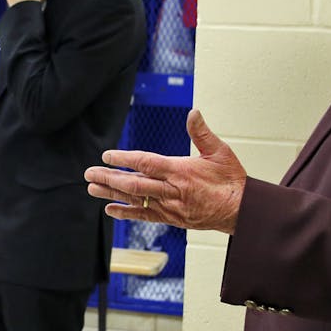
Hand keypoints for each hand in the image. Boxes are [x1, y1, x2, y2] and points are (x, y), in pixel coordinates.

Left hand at [84, 110, 245, 234]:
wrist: (241, 211)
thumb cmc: (231, 179)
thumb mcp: (220, 151)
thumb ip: (202, 133)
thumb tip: (194, 112)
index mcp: (181, 171)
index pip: (146, 163)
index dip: (124, 160)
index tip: (107, 155)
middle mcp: (172, 190)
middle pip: (134, 183)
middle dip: (109, 177)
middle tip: (89, 172)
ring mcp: (170, 206)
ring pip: (135, 199)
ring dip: (111, 193)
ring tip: (91, 187)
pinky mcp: (171, 218)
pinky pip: (144, 215)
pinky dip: (126, 212)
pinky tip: (110, 209)